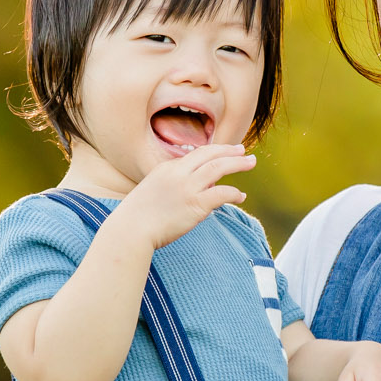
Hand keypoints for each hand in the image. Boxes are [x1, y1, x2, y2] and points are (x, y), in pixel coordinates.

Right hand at [108, 144, 256, 251]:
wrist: (130, 230)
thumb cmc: (137, 218)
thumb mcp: (152, 192)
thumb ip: (170, 187)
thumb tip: (192, 192)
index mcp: (166, 168)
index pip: (195, 155)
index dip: (213, 152)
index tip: (224, 153)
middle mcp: (178, 173)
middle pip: (210, 154)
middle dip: (229, 150)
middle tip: (243, 151)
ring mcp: (187, 188)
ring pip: (219, 167)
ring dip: (237, 164)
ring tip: (250, 162)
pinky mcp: (195, 205)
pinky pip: (222, 194)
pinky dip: (234, 193)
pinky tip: (241, 196)